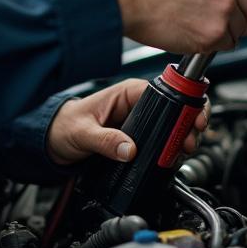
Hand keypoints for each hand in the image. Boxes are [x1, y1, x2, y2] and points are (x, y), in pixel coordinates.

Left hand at [47, 78, 209, 165]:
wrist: (55, 140)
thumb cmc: (65, 126)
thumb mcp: (82, 133)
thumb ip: (104, 140)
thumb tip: (127, 149)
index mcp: (127, 93)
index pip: (164, 91)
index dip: (182, 104)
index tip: (191, 119)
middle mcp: (137, 104)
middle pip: (174, 108)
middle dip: (188, 122)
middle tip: (191, 139)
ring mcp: (140, 121)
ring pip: (172, 124)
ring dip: (183, 136)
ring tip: (185, 149)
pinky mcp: (139, 136)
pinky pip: (162, 139)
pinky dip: (172, 147)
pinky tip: (175, 156)